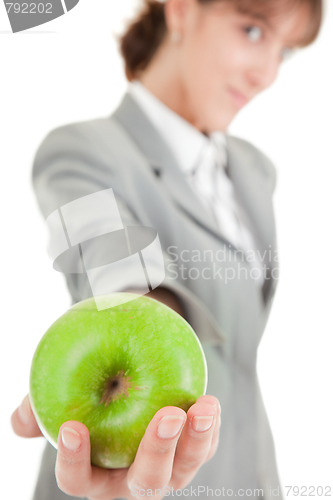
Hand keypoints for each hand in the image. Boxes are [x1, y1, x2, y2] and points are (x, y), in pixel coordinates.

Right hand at [12, 394, 220, 498]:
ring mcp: (164, 471)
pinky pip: (203, 448)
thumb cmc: (92, 392)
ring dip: (196, 440)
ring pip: (183, 469)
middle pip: (144, 483)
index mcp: (94, 473)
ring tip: (204, 406)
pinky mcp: (189, 455)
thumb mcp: (64, 395)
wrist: (128, 381)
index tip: (71, 427)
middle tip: (168, 416)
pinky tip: (210, 403)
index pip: (77, 481)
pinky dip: (209, 429)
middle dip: (157, 452)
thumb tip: (19, 420)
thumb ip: (41, 406)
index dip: (73, 461)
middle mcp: (130, 480)